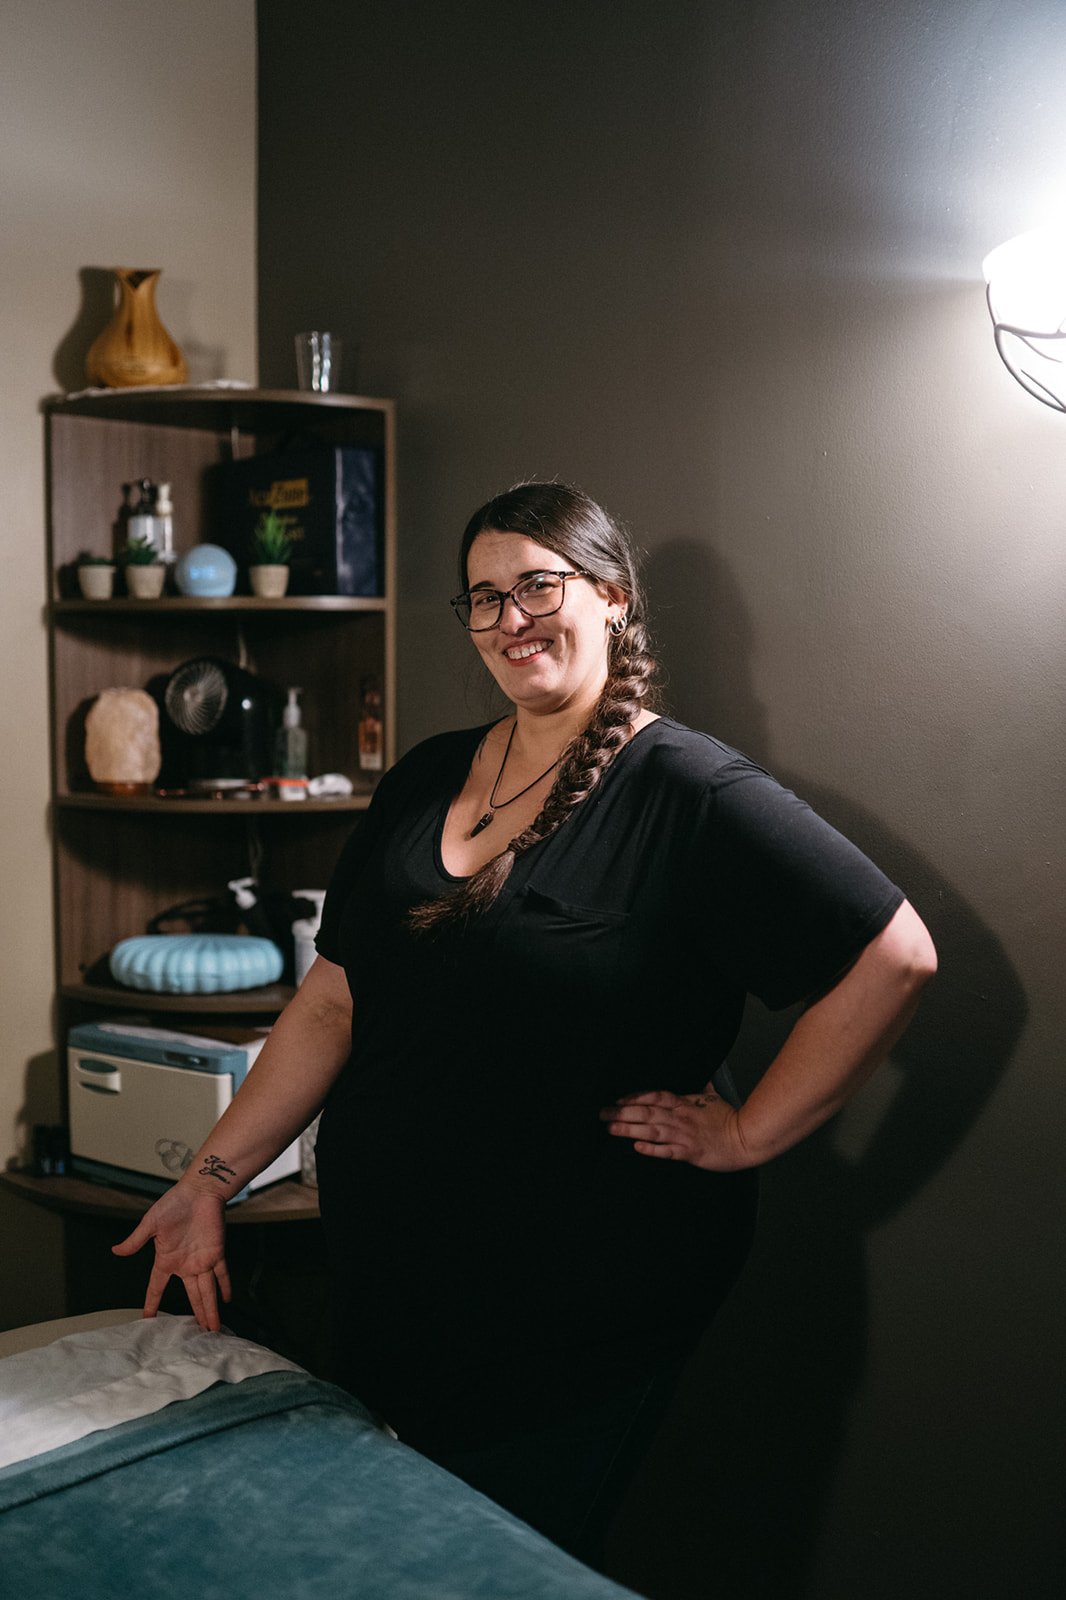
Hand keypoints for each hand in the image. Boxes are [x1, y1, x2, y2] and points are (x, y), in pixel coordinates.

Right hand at [112, 1183, 230, 1330]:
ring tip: (212, 1329)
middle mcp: (184, 1265)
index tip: (148, 1320)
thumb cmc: (174, 1204)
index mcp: (166, 1260)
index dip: (152, 1303)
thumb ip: (136, 1240)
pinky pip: (222, 1274)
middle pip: (190, 1296)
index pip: (157, 1287)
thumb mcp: (150, 1223)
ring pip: (207, 1291)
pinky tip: (226, 1300)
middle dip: (194, 1316)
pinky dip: (225, 1287)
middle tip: (198, 1336)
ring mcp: (202, 1260)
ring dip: (210, 1309)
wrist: (199, 1191)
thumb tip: (116, 1251)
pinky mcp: (217, 1252)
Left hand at [600, 1082, 750, 1170]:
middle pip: (646, 1112)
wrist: (746, 1138)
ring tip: (611, 1129)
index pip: (655, 1096)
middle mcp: (680, 1117)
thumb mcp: (713, 1098)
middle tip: (602, 1113)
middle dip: (622, 1113)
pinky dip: (651, 1149)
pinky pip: (667, 1151)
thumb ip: (703, 1087)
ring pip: (651, 1130)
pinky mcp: (689, 1152)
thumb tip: (703, 1075)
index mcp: (684, 1103)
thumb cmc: (730, 1118)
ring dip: (629, 1129)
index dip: (635, 1097)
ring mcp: (684, 1135)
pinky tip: (637, 1147)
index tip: (618, 1100)